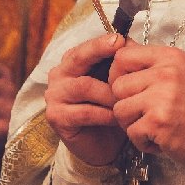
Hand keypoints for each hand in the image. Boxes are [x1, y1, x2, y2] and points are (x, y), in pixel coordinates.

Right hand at [45, 32, 127, 165]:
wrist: (103, 145)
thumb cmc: (110, 108)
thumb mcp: (116, 82)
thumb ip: (120, 62)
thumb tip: (129, 43)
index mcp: (71, 62)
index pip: (85, 47)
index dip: (102, 42)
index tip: (120, 39)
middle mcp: (59, 75)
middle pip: (78, 58)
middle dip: (99, 51)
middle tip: (119, 48)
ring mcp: (54, 96)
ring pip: (84, 86)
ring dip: (109, 92)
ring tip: (126, 98)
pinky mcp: (56, 117)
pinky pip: (84, 111)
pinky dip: (104, 113)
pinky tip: (117, 117)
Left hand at [110, 43, 184, 165]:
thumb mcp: (180, 72)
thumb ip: (152, 63)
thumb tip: (120, 49)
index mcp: (169, 57)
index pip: (123, 57)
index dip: (118, 74)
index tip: (128, 88)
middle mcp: (165, 74)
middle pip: (117, 86)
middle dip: (126, 103)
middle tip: (144, 113)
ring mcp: (161, 98)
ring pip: (120, 110)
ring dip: (132, 124)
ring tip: (152, 125)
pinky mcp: (158, 122)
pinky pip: (131, 133)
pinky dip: (142, 141)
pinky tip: (159, 139)